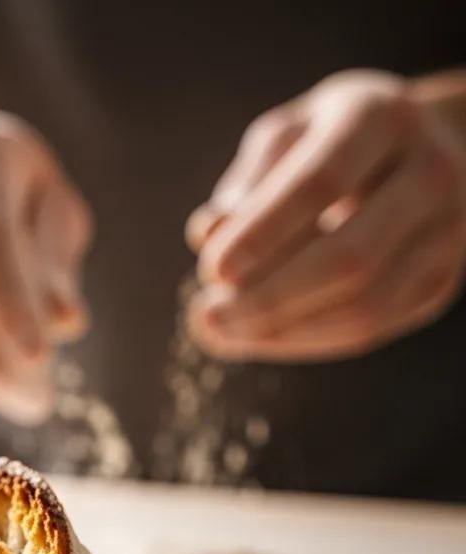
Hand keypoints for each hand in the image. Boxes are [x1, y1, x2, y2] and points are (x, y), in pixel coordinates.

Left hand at [186, 70, 465, 360]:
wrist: (416, 148)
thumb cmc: (324, 142)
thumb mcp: (282, 140)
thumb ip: (245, 184)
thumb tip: (207, 235)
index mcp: (380, 118)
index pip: (321, 183)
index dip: (263, 233)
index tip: (212, 271)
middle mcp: (431, 170)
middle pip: (350, 256)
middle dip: (270, 296)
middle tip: (206, 315)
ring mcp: (448, 229)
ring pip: (365, 304)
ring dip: (283, 329)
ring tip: (223, 330)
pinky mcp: (441, 279)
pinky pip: (372, 327)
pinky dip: (306, 340)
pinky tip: (257, 336)